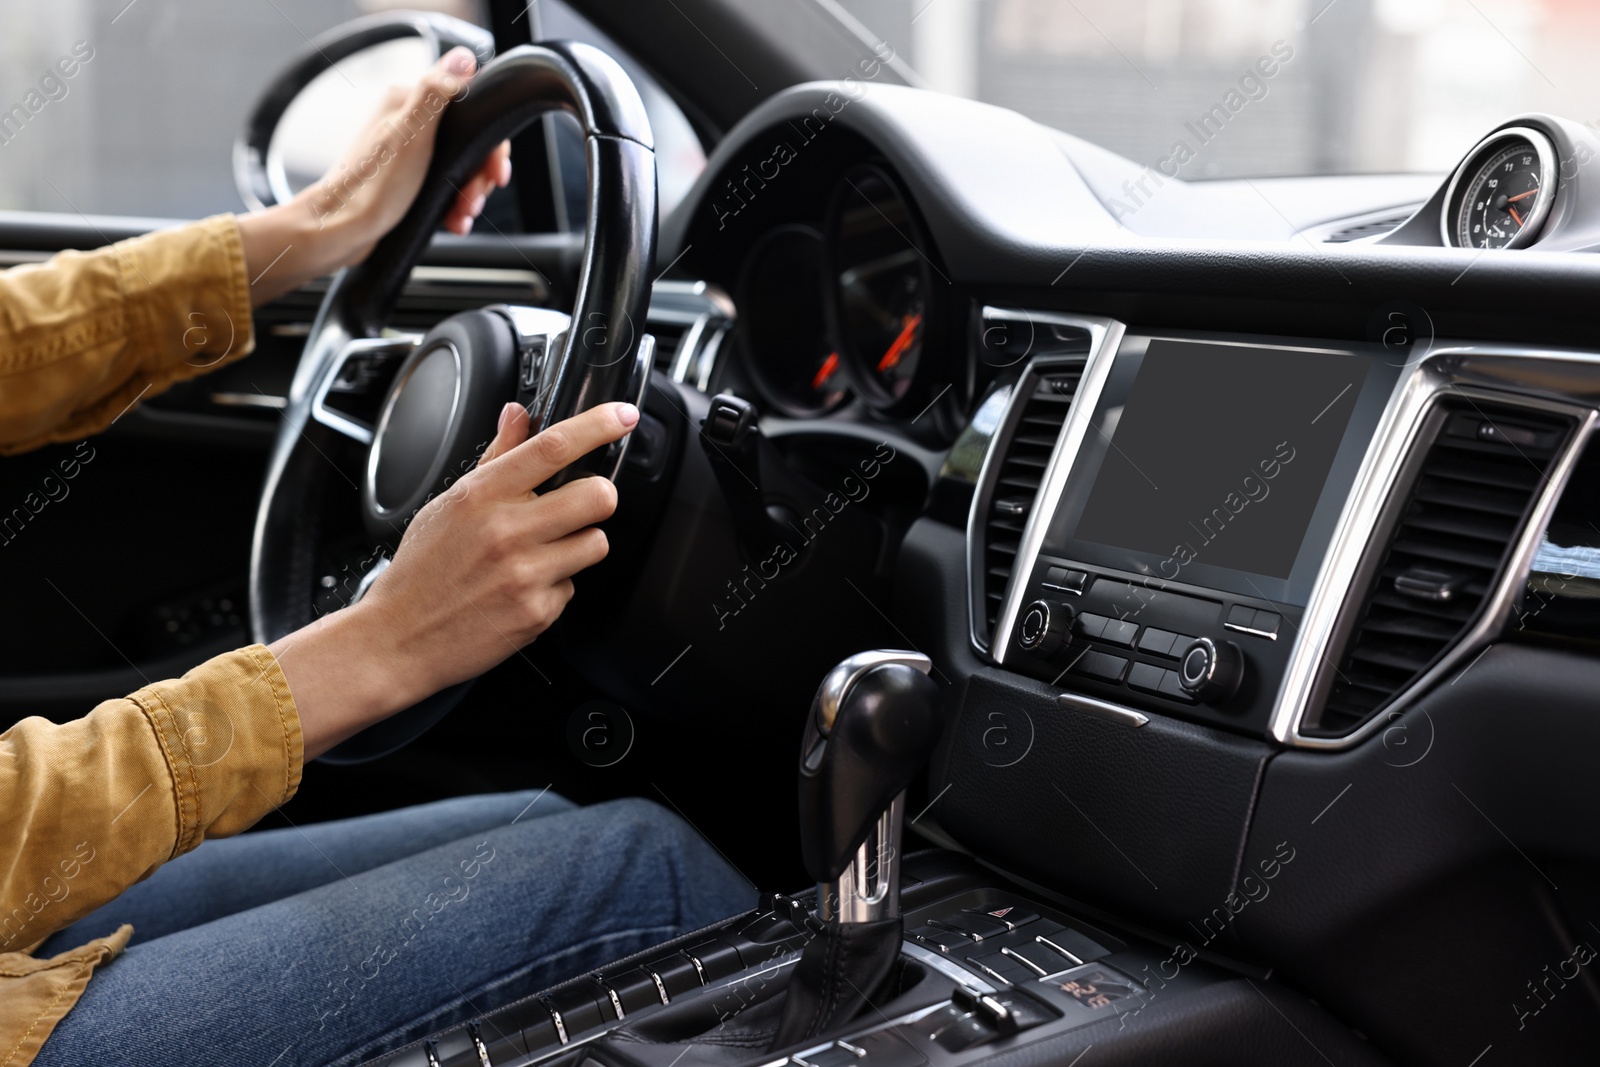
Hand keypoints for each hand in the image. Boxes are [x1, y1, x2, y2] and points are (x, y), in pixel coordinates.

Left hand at [238, 46, 511, 305]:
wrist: (342, 228)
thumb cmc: (373, 185)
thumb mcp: (412, 133)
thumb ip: (437, 92)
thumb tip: (462, 57)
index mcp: (407, 102)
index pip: (470, 108)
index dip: (490, 141)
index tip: (495, 171)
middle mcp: (407, 122)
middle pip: (468, 141)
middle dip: (479, 173)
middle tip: (476, 196)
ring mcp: (408, 152)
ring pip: (459, 167)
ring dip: (470, 193)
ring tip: (464, 213)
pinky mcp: (407, 179)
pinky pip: (444, 187)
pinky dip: (454, 205)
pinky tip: (454, 220)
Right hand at [271, 403, 637, 756]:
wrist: (399, 637)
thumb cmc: (422, 570)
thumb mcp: (448, 504)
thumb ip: (495, 458)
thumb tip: (518, 414)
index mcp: (483, 496)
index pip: (554, 447)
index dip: (598, 425)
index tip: (623, 415)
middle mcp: (507, 531)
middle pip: (598, 496)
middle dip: (598, 497)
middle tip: (579, 505)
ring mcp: (525, 574)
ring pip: (596, 542)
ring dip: (578, 545)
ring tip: (542, 553)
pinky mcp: (538, 612)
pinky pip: (573, 586)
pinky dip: (556, 586)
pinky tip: (523, 588)